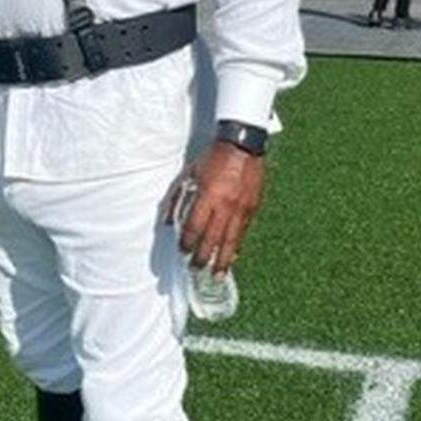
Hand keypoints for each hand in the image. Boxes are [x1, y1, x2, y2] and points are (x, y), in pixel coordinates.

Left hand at [171, 141, 264, 275]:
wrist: (242, 145)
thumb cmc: (212, 158)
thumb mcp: (189, 173)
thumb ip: (177, 198)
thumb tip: (167, 221)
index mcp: (207, 196)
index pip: (195, 227)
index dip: (187, 242)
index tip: (182, 252)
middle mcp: (225, 206)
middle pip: (213, 239)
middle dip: (203, 257)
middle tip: (196, 269)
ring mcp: (241, 208)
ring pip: (231, 240)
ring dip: (224, 260)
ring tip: (218, 274)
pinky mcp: (253, 207)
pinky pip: (244, 232)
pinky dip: (237, 245)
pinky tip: (233, 255)